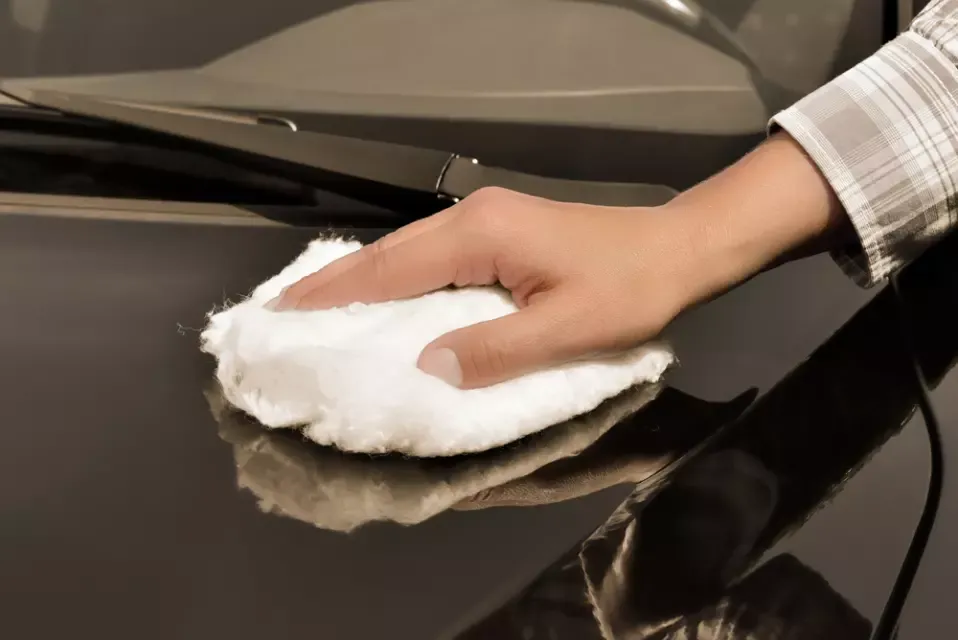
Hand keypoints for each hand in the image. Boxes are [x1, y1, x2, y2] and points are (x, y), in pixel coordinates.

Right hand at [273, 133, 849, 388]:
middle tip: (283, 312)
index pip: (392, 269)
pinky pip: (430, 255)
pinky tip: (382, 294)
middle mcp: (474, 217)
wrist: (679, 248)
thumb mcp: (566, 328)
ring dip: (361, 277)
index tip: (286, 313)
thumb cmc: (630, 289)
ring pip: (407, 251)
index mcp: (482, 235)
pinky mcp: (500, 231)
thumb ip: (494, 350)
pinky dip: (396, 275)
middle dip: (334, 282)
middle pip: (389, 253)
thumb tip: (425, 366)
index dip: (337, 294)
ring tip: (318, 305)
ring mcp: (486, 219)